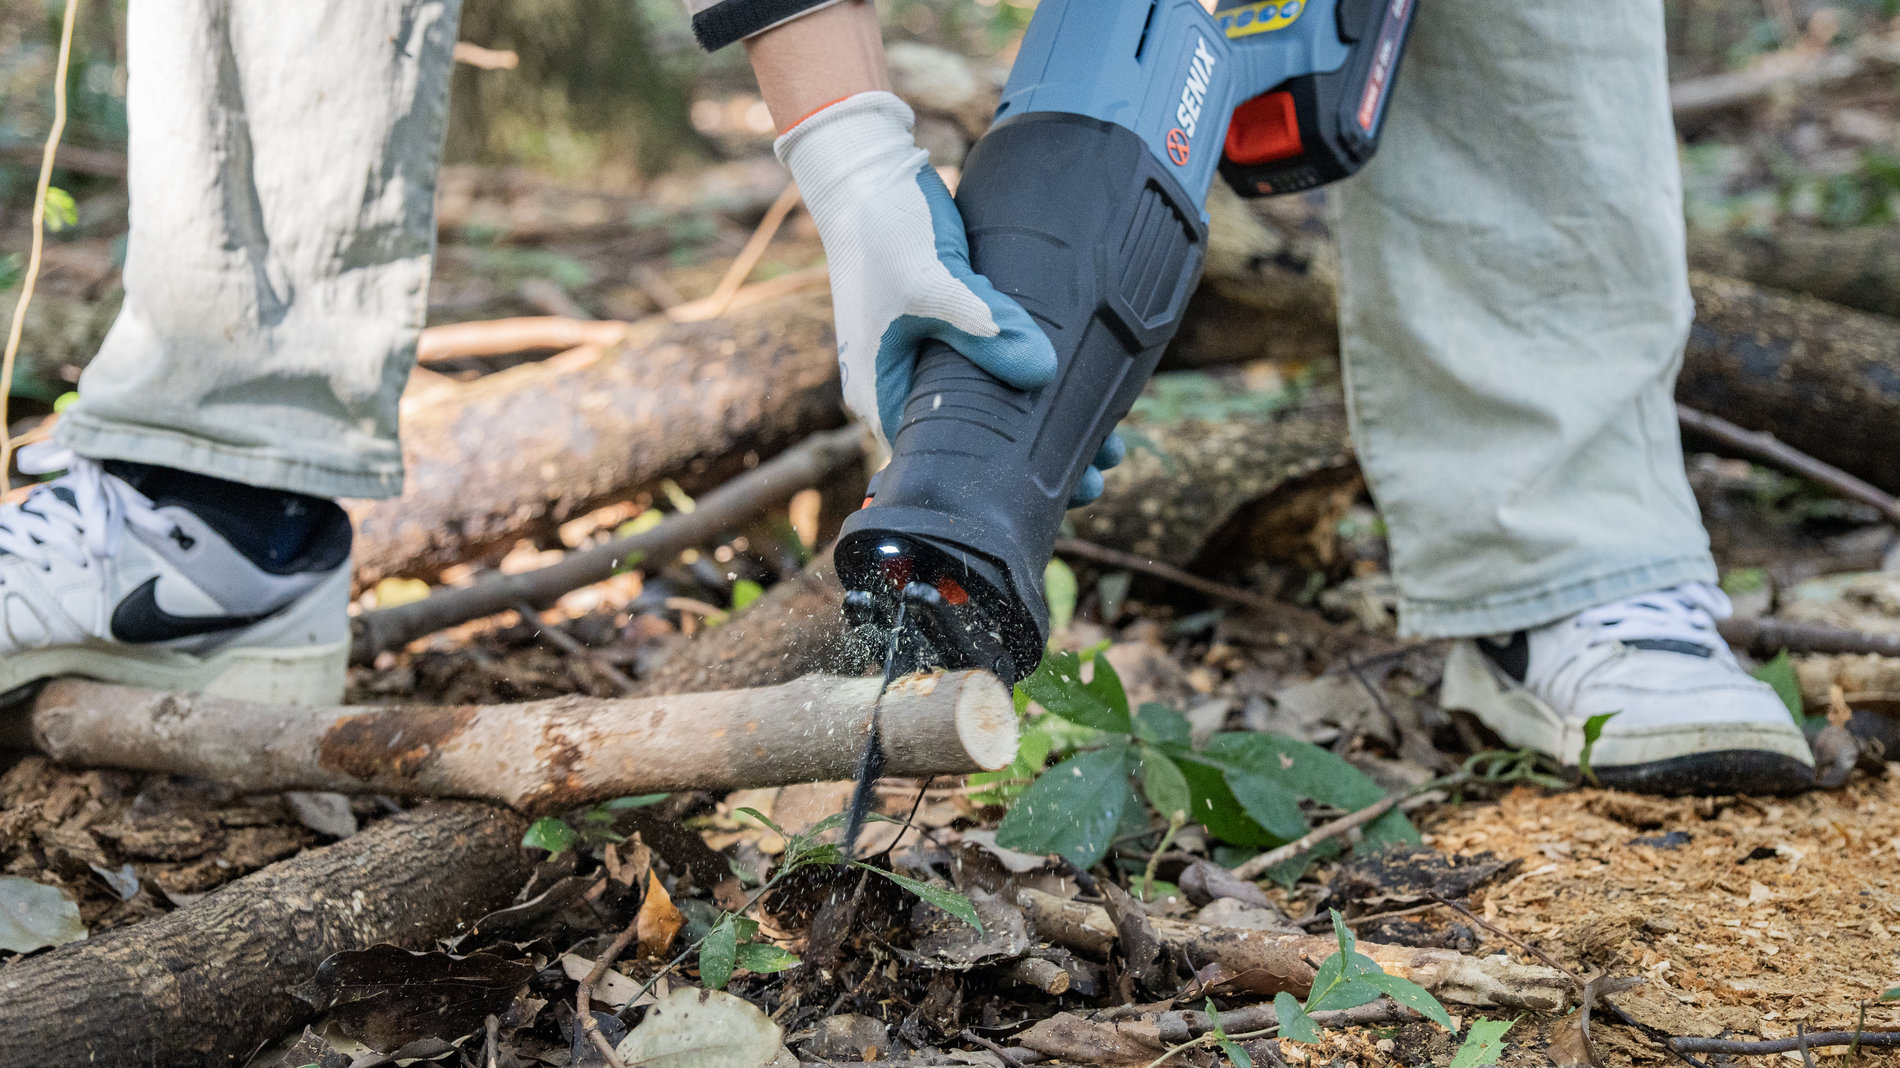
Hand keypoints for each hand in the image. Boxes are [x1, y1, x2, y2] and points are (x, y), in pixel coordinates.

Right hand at [775, 91, 1119, 503]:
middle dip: (1036, 460)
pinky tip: (1073, 389)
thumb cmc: (886, 229)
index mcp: (885, 395)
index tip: (1066, 490)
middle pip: (974, 444)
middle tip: (1100, 472)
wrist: (864, 171)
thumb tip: (1041, 368)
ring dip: (1040, 423)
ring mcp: (921, 359)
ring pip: (986, 408)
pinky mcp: (943, 329)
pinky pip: (989, 371)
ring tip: (1104, 441)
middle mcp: (901, 387)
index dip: (1006, 483)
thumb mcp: (934, 280)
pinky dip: (1027, 384)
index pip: (947, 466)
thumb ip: (985, 326)